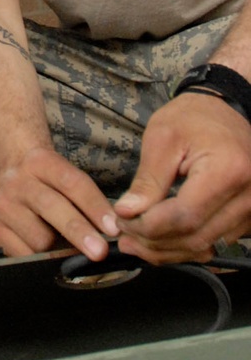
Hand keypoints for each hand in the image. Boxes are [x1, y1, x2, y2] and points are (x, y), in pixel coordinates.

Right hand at [0, 146, 119, 259]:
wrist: (13, 174)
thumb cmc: (51, 184)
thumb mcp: (67, 179)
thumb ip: (87, 202)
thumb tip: (113, 235)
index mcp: (41, 162)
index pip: (72, 183)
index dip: (95, 207)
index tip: (113, 229)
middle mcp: (17, 180)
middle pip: (52, 207)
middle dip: (78, 231)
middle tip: (99, 252)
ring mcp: (1, 203)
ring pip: (38, 238)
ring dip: (57, 248)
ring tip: (64, 245)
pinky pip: (23, 254)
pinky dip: (40, 258)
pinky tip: (45, 250)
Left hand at [114, 92, 250, 262]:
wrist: (225, 110)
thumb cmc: (193, 117)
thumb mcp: (162, 138)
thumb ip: (147, 180)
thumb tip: (126, 213)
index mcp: (228, 171)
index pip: (184, 216)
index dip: (148, 226)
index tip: (121, 221)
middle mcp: (248, 196)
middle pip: (195, 236)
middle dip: (153, 242)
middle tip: (123, 236)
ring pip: (204, 245)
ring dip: (167, 248)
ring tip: (135, 241)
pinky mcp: (248, 217)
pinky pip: (214, 240)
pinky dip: (184, 244)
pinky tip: (161, 238)